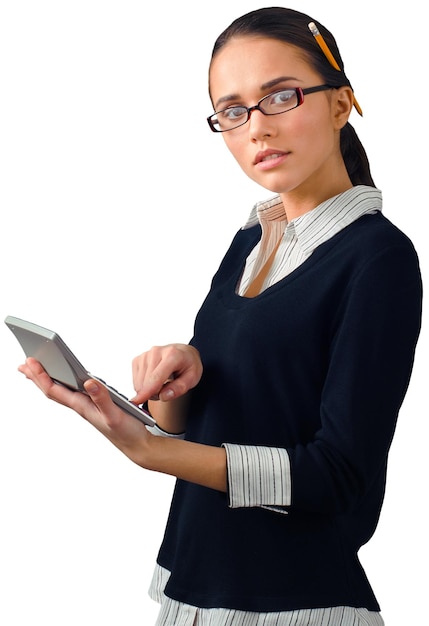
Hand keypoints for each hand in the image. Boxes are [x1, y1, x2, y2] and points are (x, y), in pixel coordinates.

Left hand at [18, 358, 150, 464]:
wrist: (136, 445)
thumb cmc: (127, 432)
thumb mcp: (115, 414)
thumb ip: (102, 398)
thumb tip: (88, 382)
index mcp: (83, 406)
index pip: (55, 390)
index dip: (41, 376)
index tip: (30, 362)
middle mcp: (81, 406)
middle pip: (53, 390)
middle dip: (36, 377)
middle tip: (23, 365)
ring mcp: (86, 407)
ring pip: (60, 392)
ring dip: (46, 381)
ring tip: (35, 371)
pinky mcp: (93, 406)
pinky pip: (72, 393)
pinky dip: (63, 384)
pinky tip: (63, 382)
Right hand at [131, 343, 202, 405]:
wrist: (183, 353)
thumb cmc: (188, 365)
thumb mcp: (192, 378)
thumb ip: (179, 388)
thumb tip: (164, 396)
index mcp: (172, 355)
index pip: (157, 376)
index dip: (147, 390)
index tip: (138, 401)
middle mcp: (156, 352)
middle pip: (147, 383)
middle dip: (155, 393)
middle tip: (167, 389)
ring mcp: (145, 355)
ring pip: (139, 384)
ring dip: (149, 390)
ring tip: (162, 384)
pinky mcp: (138, 359)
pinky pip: (135, 381)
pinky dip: (143, 385)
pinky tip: (153, 380)